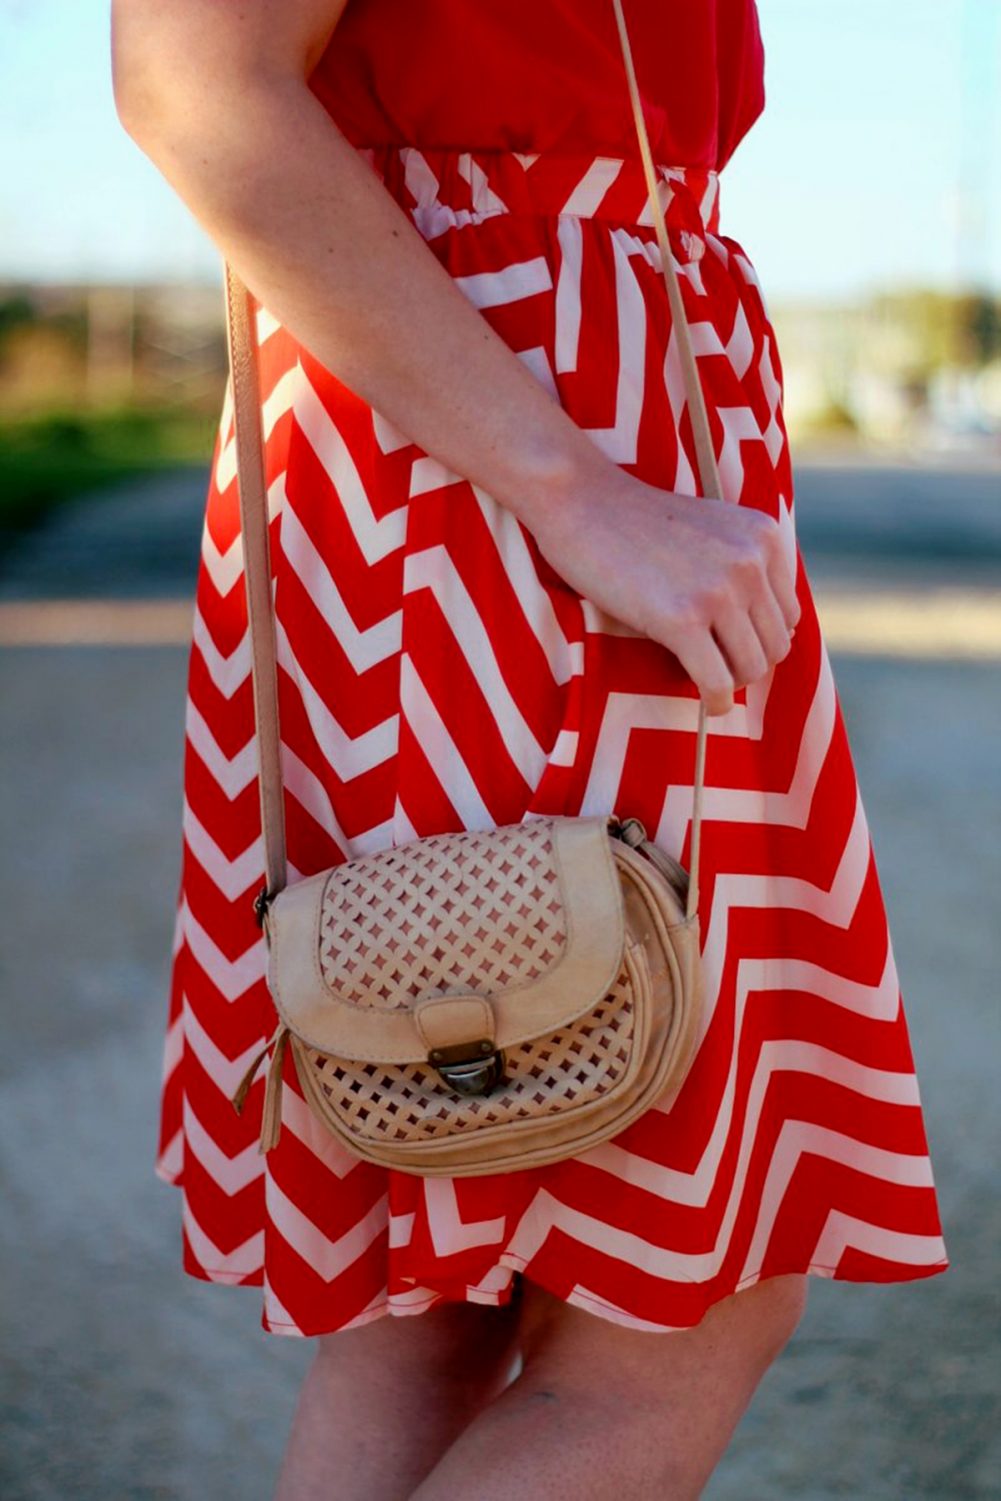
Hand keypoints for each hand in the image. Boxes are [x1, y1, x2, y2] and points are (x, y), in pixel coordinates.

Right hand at [531, 462, 800, 715]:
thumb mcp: (711, 528)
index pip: (788, 613)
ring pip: (752, 668)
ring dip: (731, 683)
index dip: (758, 636)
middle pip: (776, 645)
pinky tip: (707, 701)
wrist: (582, 501)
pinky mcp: (681, 619)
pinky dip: (716, 701)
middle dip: (746, 663)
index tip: (728, 643)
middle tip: (714, 665)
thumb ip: (742, 565)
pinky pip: (717, 682)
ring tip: (707, 679)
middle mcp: (751, 563)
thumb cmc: (637, 521)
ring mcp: (718, 592)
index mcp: (763, 537)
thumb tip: (765, 632)